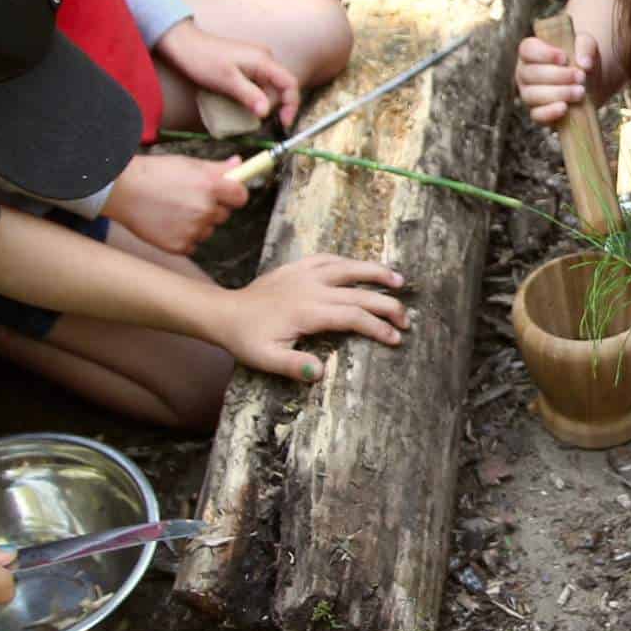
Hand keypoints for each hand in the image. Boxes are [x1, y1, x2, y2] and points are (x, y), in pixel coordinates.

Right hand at [106, 153, 249, 254]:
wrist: (123, 191)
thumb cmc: (153, 174)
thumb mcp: (188, 164)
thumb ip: (217, 168)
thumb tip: (239, 164)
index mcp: (210, 186)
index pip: (241, 197)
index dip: (234, 195)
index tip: (227, 194)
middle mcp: (205, 210)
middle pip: (223, 215)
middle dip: (212, 208)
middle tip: (188, 199)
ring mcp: (193, 230)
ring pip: (207, 230)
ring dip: (197, 224)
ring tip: (174, 210)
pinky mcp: (180, 246)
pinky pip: (192, 244)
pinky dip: (183, 237)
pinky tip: (168, 223)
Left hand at [157, 21, 301, 127]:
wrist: (184, 45)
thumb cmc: (204, 61)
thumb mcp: (228, 82)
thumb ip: (250, 96)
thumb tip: (266, 113)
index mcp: (264, 60)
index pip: (289, 84)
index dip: (291, 105)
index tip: (284, 123)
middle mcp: (264, 59)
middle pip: (279, 88)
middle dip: (271, 106)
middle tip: (253, 119)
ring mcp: (256, 61)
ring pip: (268, 87)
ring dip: (261, 102)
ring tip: (244, 112)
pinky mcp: (247, 65)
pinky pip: (258, 84)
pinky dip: (253, 96)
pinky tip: (240, 102)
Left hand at [219, 255, 409, 380]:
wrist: (224, 313)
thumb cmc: (246, 339)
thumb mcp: (266, 359)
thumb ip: (294, 366)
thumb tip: (321, 372)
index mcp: (307, 311)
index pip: (353, 316)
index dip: (377, 327)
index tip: (395, 338)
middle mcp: (310, 288)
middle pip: (358, 292)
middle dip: (387, 305)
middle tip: (406, 319)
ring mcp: (304, 274)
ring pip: (347, 267)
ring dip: (374, 272)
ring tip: (399, 279)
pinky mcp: (296, 267)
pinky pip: (327, 258)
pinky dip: (347, 261)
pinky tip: (359, 267)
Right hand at [515, 30, 596, 125]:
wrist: (590, 84)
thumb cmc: (581, 59)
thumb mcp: (587, 46)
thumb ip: (586, 47)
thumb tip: (585, 64)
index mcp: (532, 51)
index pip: (527, 49)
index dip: (544, 54)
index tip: (564, 58)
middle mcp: (525, 72)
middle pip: (530, 74)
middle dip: (557, 76)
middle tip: (581, 76)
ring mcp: (528, 94)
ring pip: (532, 95)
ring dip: (557, 93)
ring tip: (580, 92)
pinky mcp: (537, 112)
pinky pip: (536, 115)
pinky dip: (549, 112)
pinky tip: (565, 108)